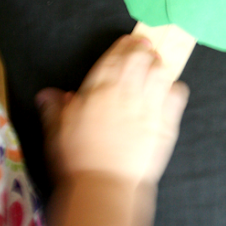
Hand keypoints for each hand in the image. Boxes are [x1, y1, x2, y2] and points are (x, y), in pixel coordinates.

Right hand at [36, 35, 188, 186]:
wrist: (105, 184)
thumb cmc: (79, 158)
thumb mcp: (59, 130)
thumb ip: (55, 108)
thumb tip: (48, 95)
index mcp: (101, 88)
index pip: (116, 56)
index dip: (125, 45)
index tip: (129, 40)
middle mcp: (127, 91)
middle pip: (141, 58)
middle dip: (144, 49)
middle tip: (145, 46)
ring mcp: (149, 105)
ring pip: (160, 72)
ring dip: (159, 64)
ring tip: (157, 63)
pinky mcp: (165, 122)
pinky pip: (177, 95)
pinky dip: (176, 88)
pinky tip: (171, 89)